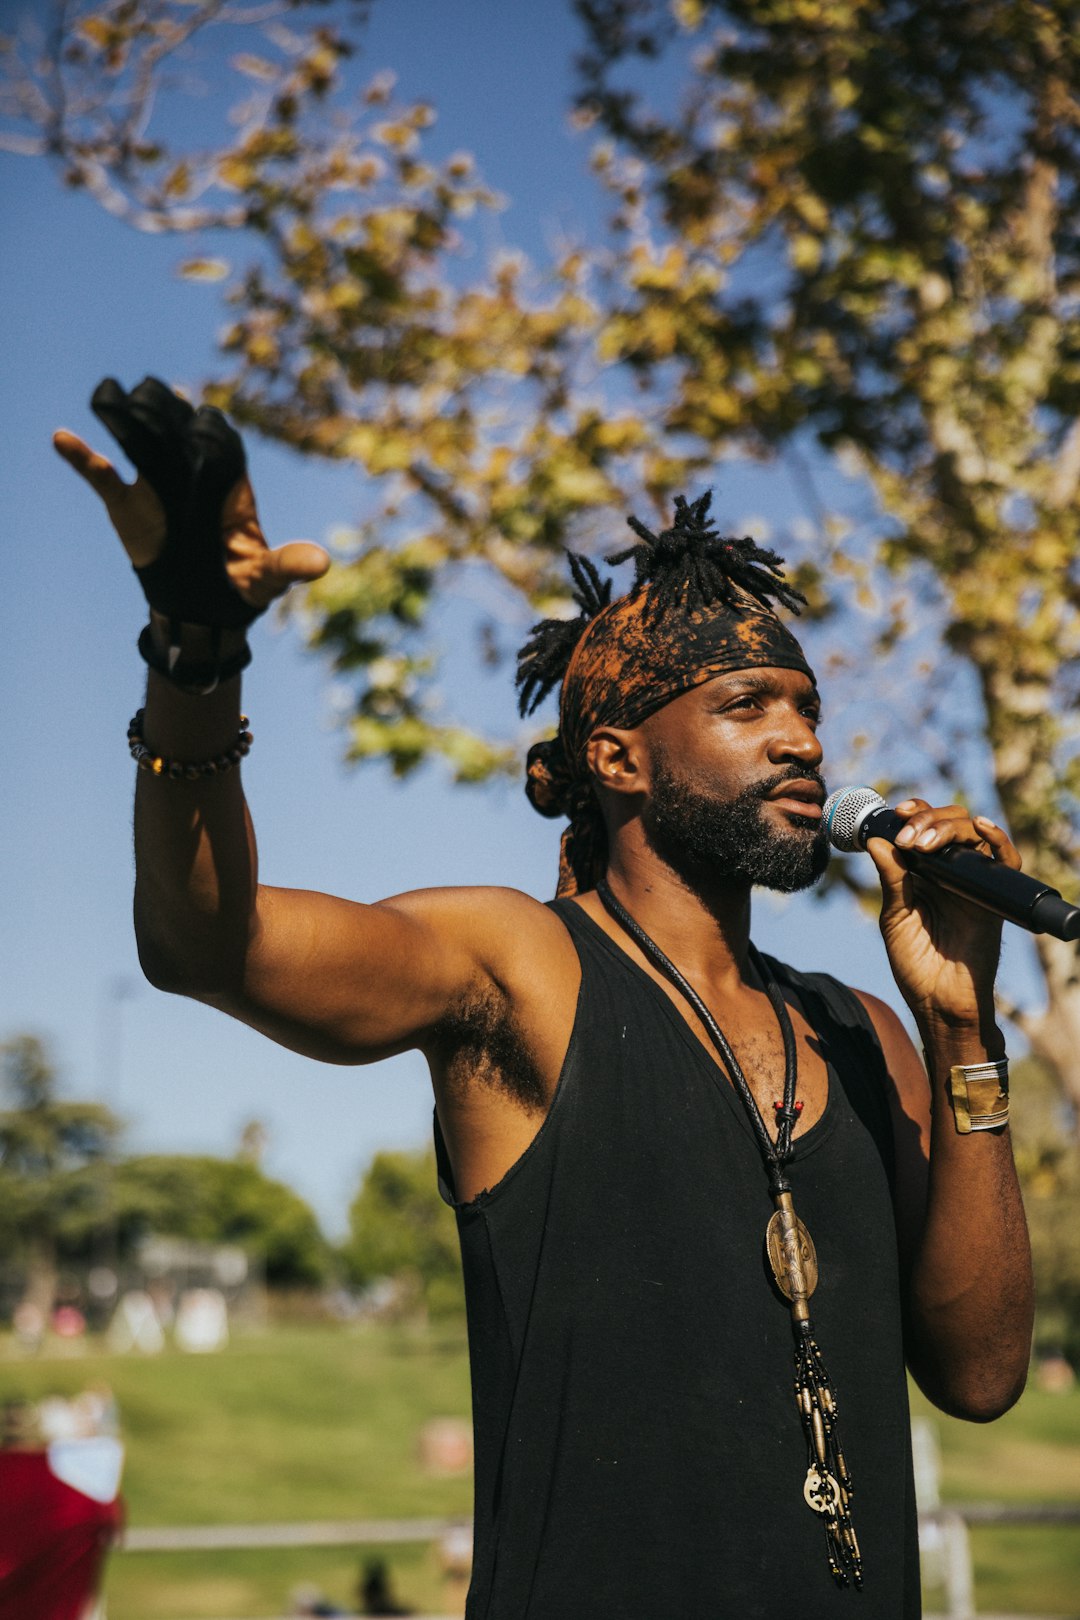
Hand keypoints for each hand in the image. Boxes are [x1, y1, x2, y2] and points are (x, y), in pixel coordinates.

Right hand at [54, 377, 327, 617]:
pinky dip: (82, 459)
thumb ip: (288, 566)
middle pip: (178, 426)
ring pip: (141, 438)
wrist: (205, 609)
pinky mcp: (128, 502)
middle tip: (154, 401)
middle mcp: (193, 471)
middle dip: (168, 410)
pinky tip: (63, 439)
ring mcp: (158, 482)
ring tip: (113, 400)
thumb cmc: (243, 586)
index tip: (207, 433)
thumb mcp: (268, 579)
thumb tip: (321, 566)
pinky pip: (103, 477)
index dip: (214, 434)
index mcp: (230, 481)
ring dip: (128, 417)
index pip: (222, 441)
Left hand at [866, 799, 1020, 1029]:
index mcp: (921, 872)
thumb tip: (877, 841)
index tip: (896, 813)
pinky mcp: (993, 897)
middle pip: (949, 823)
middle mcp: (949, 871)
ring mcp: (972, 882)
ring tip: (924, 844)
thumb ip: (892, 879)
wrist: (939, 1002)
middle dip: (928, 819)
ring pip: (973, 833)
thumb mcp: (895, 917)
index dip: (913, 813)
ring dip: (949, 827)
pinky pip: (1006, 862)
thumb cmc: (915, 964)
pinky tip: (982, 828)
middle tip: (909, 837)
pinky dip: (998, 839)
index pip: (923, 828)